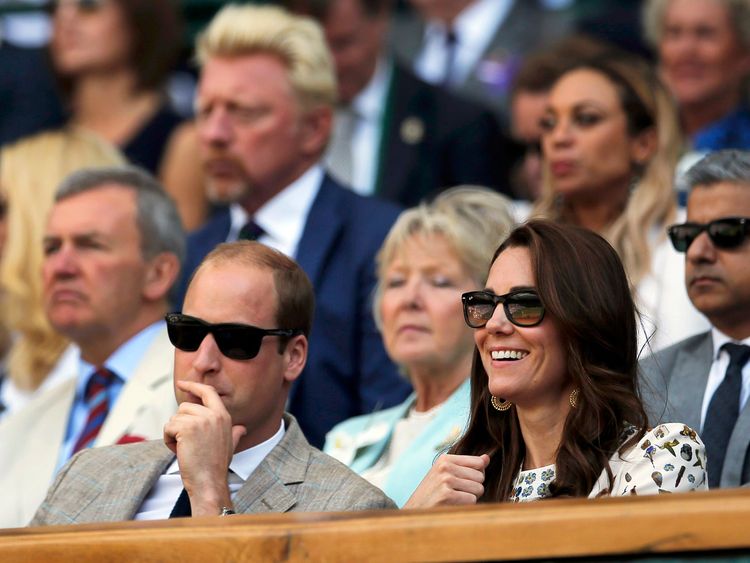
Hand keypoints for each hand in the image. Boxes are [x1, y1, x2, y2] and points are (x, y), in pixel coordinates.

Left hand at [163, 380, 246, 515]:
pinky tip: (180, 451)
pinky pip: (168, 427)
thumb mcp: (230, 445)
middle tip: (188, 443)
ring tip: (186, 448)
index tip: (182, 384)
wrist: (209, 482)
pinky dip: (169, 440)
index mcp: (224, 415)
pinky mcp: (187, 428)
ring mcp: (201, 420)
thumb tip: (242, 428)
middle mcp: (214, 414)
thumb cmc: (217, 466)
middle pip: (185, 407)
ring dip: (174, 434)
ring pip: (175, 418)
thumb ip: (235, 433)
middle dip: (180, 424)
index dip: (194, 386)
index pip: (208, 391)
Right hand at [404, 453, 489, 508]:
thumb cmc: (433, 493)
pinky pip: (472, 500)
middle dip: (474, 488)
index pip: (478, 462)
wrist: (415, 511)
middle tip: (457, 493)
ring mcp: (445, 480)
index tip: (462, 482)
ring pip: (478, 489)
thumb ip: (468, 466)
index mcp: (445, 459)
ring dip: (470, 498)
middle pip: (480, 477)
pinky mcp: (447, 495)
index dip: (476, 476)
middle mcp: (445, 467)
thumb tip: (487, 458)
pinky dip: (466, 506)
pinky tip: (452, 506)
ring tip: (454, 500)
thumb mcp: (447, 474)